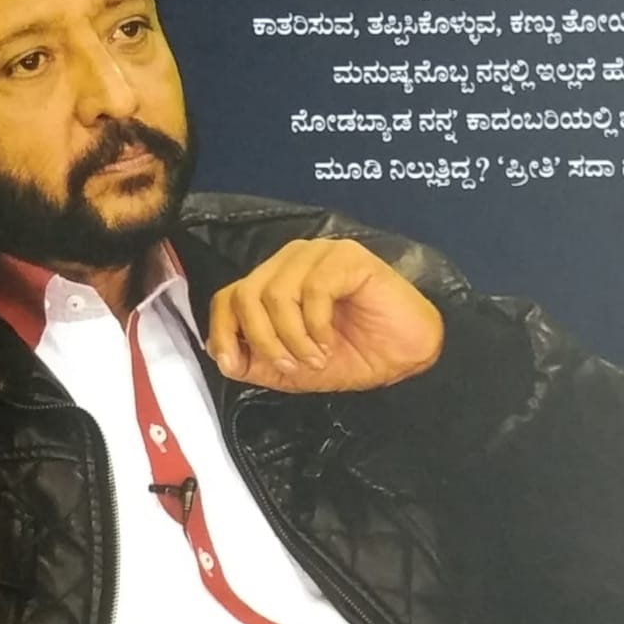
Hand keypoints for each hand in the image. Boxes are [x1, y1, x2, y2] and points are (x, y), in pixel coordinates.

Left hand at [206, 237, 443, 391]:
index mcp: (274, 282)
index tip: (234, 363)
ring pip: (276, 293)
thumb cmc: (355, 355)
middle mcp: (291, 261)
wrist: (404, 357)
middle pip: (246, 294)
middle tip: (292, 366)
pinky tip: (331, 340)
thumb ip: (254, 360)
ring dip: (293, 337)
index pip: (228, 296)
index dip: (223, 330)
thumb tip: (219, 353)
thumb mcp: (292, 369)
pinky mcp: (347, 257)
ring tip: (317, 356)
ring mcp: (319, 254)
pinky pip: (313, 289)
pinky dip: (317, 325)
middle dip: (263, 340)